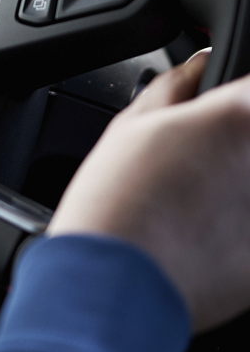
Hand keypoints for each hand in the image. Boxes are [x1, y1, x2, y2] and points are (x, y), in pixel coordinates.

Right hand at [48, 48, 249, 330]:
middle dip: (232, 146)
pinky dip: (237, 226)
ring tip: (197, 203)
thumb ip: (175, 86)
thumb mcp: (129, 125)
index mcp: (242, 115)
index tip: (216, 110)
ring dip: (235, 185)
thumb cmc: (115, 204)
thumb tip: (196, 67)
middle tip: (199, 161)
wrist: (114, 284)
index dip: (232, 96)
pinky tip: (202, 235)